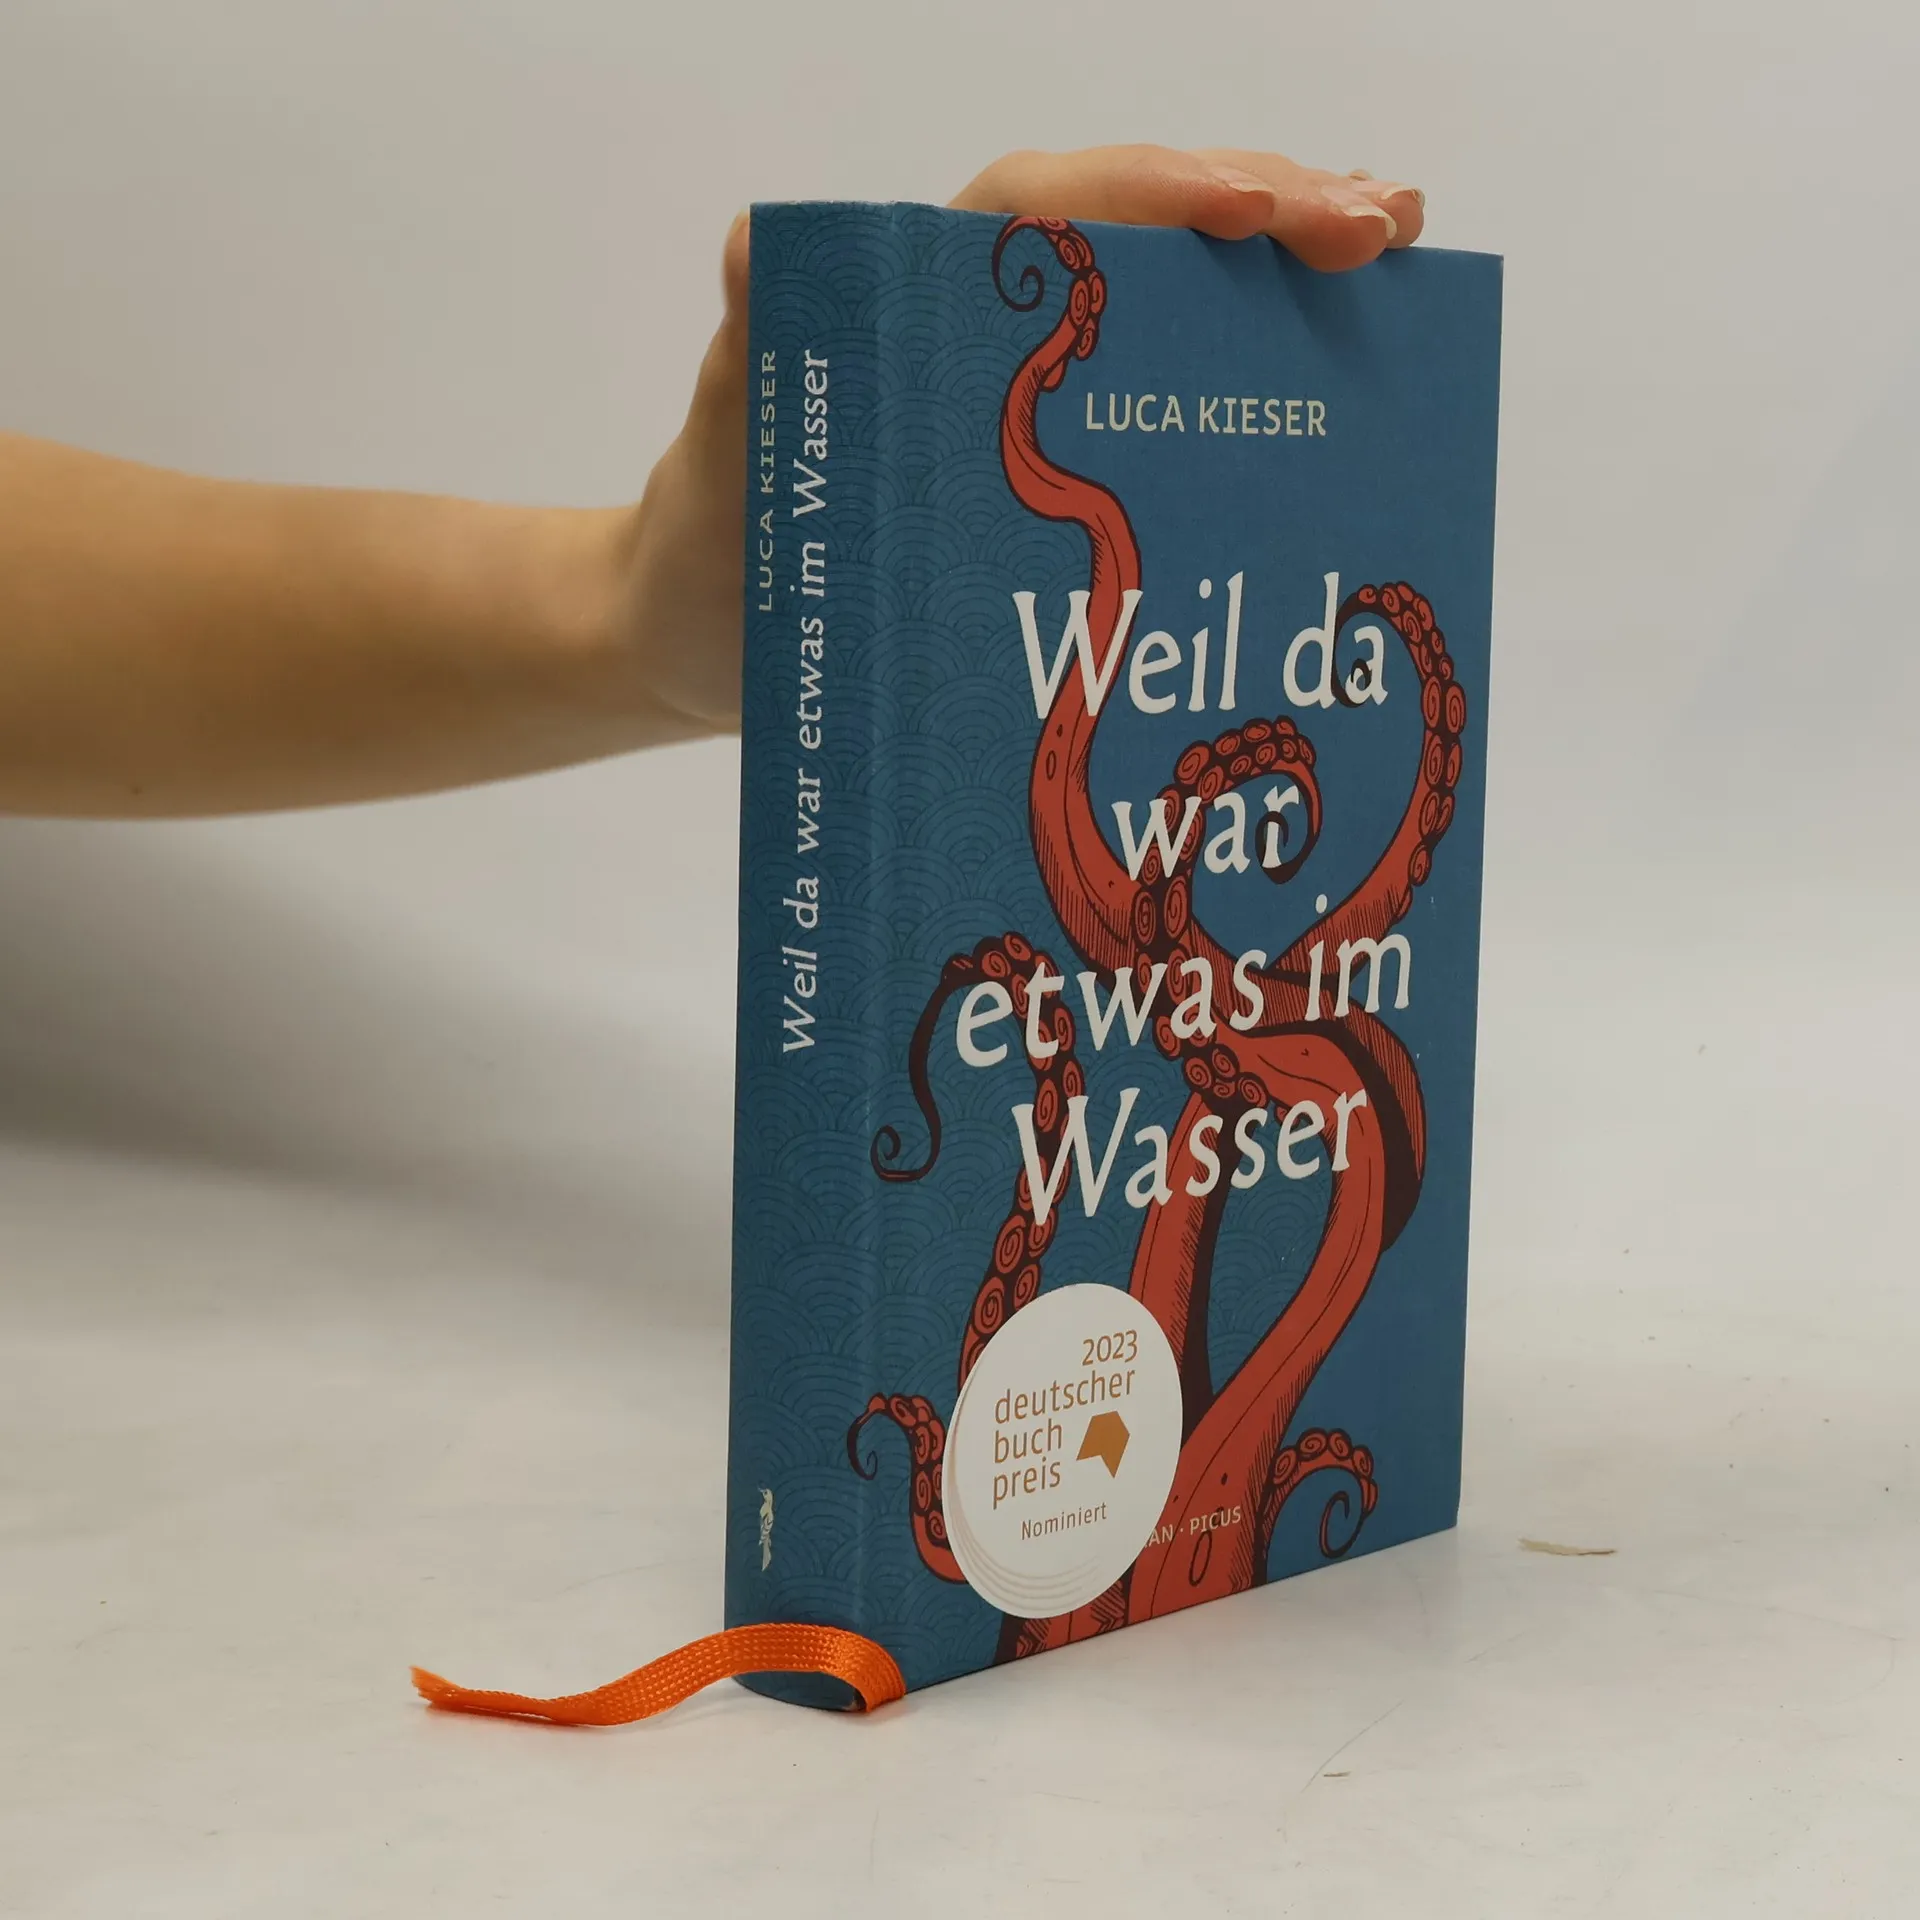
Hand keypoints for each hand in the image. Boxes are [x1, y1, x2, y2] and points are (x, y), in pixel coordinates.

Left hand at [624, 145, 1425, 736]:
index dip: (1160, 195)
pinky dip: (1251, 367)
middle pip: (1139, 230)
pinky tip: (1330, 369)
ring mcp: (1028, 390)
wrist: (708, 646)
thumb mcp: (730, 459)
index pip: (1051, 209)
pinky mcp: (1052, 459)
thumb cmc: (720, 555)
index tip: (1263, 210)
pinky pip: (1165, 391)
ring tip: (1389, 255)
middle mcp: (985, 322)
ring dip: (1281, 268)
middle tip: (1383, 223)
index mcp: (917, 299)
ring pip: (1170, 297)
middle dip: (1265, 206)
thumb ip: (752, 359)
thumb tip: (757, 246)